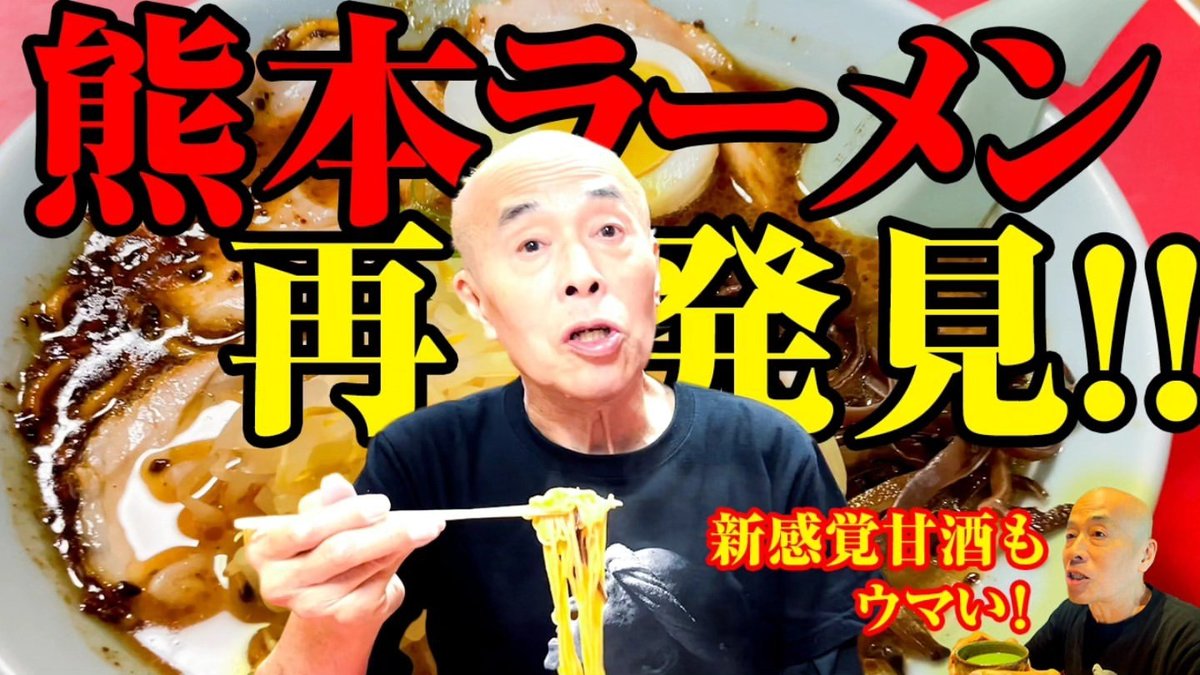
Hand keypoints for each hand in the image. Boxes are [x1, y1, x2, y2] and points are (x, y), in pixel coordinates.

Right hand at [244, 473, 443, 625]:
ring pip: (365, 566)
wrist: (326, 613)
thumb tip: (334, 482)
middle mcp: (282, 583)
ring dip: (401, 542)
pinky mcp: (343, 616)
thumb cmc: (321, 555)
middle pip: (339, 551)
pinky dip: (399, 560)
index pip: (304, 530)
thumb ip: (329, 505)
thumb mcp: (320, 524)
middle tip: (418, 518)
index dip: (346, 514)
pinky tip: (412, 546)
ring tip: (426, 527)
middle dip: (383, 531)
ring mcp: (312, 605)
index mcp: (266, 550)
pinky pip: (379, 581)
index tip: (383, 503)